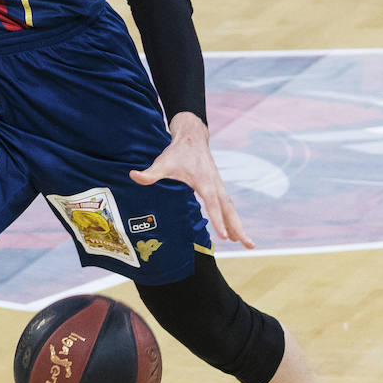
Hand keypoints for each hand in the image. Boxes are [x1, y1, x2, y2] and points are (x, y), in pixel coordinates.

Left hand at [129, 113, 254, 248]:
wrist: (192, 137)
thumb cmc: (177, 152)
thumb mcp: (162, 162)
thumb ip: (150, 173)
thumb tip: (133, 176)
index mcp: (204, 182)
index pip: (213, 204)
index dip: (218, 220)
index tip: (224, 236)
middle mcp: (215, 185)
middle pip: (229, 210)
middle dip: (238, 227)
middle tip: (249, 245)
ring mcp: (219, 186)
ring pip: (231, 209)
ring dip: (239, 226)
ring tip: (247, 244)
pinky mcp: (218, 187)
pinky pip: (228, 206)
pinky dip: (233, 219)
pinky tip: (234, 232)